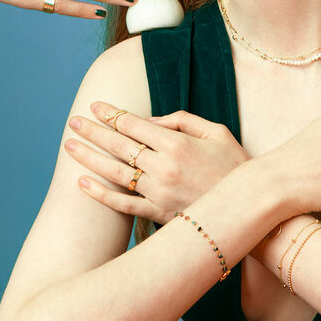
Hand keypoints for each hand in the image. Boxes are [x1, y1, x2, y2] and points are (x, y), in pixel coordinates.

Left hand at [65, 102, 250, 224]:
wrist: (250, 206)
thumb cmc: (235, 164)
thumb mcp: (216, 131)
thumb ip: (182, 120)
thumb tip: (149, 120)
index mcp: (177, 143)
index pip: (134, 125)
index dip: (111, 113)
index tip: (95, 106)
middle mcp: (164, 167)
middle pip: (119, 146)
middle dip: (93, 131)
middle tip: (73, 121)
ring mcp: (160, 193)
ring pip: (116, 173)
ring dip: (89, 158)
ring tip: (70, 146)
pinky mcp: (160, 214)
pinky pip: (124, 205)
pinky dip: (101, 194)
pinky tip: (82, 183)